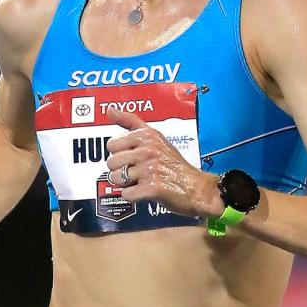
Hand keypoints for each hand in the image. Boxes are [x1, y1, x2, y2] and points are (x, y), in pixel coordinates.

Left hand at [104, 107, 221, 217]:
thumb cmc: (174, 164)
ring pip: (115, 179)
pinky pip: (126, 194)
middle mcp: (148, 150)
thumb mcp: (156, 138)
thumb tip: (110, 110)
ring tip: (141, 181)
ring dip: (126, 184)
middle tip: (138, 172)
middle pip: (111, 162)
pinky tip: (145, 192)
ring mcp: (149, 169)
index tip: (133, 157)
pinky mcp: (152, 188)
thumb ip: (131, 123)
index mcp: (147, 136)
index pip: (112, 144)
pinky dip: (133, 196)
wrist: (197, 188)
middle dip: (121, 170)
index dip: (120, 154)